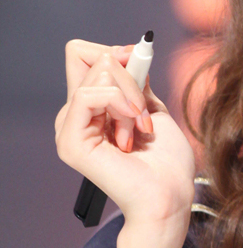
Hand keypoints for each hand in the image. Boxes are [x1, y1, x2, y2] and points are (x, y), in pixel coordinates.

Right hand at [55, 41, 195, 231]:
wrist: (170, 195)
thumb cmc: (166, 161)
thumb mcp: (150, 108)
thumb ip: (135, 81)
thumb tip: (126, 52)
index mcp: (89, 108)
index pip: (82, 54)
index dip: (114, 52)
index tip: (141, 66)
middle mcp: (74, 116)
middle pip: (89, 55)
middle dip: (130, 75)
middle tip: (143, 111)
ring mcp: (69, 128)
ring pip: (99, 71)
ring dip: (132, 95)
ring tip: (140, 128)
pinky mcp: (71, 141)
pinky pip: (91, 94)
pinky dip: (122, 103)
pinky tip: (133, 129)